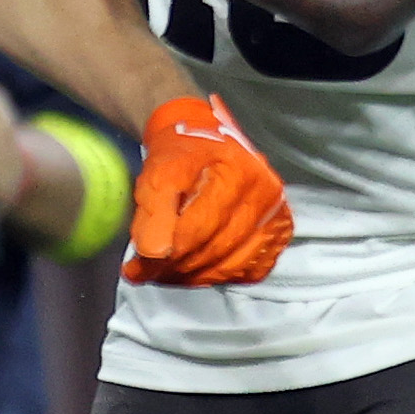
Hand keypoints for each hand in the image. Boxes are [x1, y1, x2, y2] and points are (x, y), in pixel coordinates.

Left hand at [121, 95, 291, 287]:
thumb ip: (153, 211)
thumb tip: (153, 253)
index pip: (198, 228)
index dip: (163, 254)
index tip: (135, 268)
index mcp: (236, 171)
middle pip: (215, 250)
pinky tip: (195, 269)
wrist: (208, 136)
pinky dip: (217, 276)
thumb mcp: (157, 172)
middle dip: (174, 268)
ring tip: (164, 273)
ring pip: (231, 266)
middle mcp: (265, 193)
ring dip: (193, 277)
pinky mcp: (279, 232)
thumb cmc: (181, 152)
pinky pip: (248, 270)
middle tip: (145, 273)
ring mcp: (276, 214)